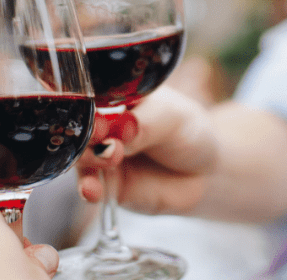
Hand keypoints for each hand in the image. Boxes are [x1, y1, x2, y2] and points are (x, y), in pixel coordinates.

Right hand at [77, 87, 216, 215]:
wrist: (205, 172)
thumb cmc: (188, 132)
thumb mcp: (172, 118)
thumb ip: (145, 124)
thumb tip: (120, 130)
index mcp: (115, 98)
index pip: (91, 96)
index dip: (90, 104)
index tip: (100, 114)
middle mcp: (103, 126)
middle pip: (81, 127)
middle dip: (88, 133)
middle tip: (103, 135)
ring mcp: (102, 156)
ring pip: (81, 157)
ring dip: (88, 158)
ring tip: (110, 158)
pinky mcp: (107, 185)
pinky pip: (90, 187)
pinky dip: (89, 188)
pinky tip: (93, 190)